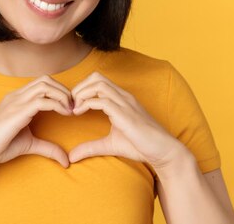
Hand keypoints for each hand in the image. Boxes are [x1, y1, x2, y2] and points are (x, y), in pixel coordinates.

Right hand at [0, 75, 73, 172]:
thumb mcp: (29, 144)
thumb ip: (47, 147)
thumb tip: (65, 160)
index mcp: (17, 98)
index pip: (42, 83)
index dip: (59, 91)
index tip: (70, 106)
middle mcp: (16, 96)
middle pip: (46, 79)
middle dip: (64, 90)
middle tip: (74, 106)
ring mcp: (16, 102)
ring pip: (45, 85)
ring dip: (63, 95)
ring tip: (70, 110)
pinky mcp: (17, 113)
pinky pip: (42, 101)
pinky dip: (57, 104)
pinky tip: (64, 114)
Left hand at [68, 72, 187, 170]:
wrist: (163, 151)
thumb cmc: (140, 146)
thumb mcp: (109, 145)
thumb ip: (90, 147)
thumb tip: (72, 157)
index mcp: (121, 99)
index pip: (98, 81)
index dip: (82, 89)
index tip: (72, 105)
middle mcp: (123, 96)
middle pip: (96, 77)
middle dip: (79, 87)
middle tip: (70, 104)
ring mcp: (125, 103)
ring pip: (99, 84)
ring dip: (81, 93)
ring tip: (74, 108)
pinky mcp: (125, 114)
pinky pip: (103, 100)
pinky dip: (87, 104)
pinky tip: (79, 113)